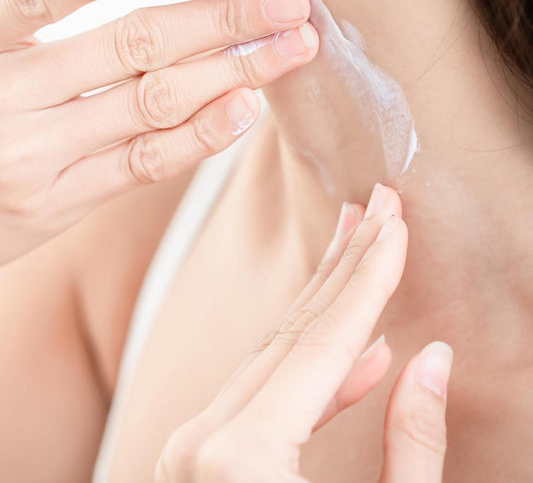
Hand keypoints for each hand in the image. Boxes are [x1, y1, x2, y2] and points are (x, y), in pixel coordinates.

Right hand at [0, 0, 316, 261]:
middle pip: (129, 45)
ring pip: (151, 101)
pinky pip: (144, 162)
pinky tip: (245, 108)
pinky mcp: (60, 201)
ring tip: (289, 50)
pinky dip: (200, 134)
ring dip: (231, 71)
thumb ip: (51, 38)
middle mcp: (8, 94)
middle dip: (219, 21)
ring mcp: (35, 154)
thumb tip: (167, 15)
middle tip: (287, 4)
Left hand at [156, 187, 452, 482]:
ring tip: (357, 243)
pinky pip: (261, 391)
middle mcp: (206, 443)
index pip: (324, 345)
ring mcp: (195, 448)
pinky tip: (357, 351)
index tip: (395, 225)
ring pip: (272, 351)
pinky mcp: (202, 459)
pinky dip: (309, 366)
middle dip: (347, 261)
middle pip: (294, 330)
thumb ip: (410, 447)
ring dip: (325, 297)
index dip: (369, 279)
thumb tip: (433, 362)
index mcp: (242, 459)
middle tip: (377, 205)